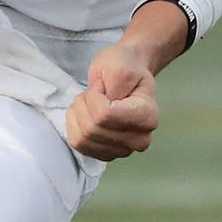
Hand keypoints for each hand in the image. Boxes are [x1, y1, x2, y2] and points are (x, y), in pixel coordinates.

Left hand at [67, 41, 164, 160]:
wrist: (126, 76)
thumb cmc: (124, 68)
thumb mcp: (119, 67)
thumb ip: (115, 86)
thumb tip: (104, 113)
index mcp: (148, 117)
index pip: (105, 115)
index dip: (94, 97)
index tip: (101, 86)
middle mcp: (140, 139)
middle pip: (92, 128)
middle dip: (84, 104)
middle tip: (94, 92)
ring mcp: (123, 150)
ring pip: (83, 138)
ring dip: (78, 115)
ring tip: (89, 102)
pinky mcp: (107, 154)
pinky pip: (78, 144)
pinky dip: (74, 126)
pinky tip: (85, 114)